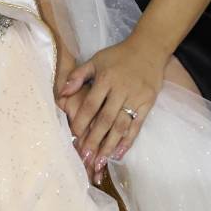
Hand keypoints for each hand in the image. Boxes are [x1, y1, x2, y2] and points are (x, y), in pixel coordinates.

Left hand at [58, 34, 169, 179]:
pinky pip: (137, 126)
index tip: (74, 137)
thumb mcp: (96, 60)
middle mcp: (120, 90)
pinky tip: (119, 153)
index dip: (82, 121)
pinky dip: (128, 141)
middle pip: (105, 119)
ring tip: (100, 162)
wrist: (149, 49)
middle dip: (94, 140)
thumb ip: (78, 76)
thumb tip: (61, 93)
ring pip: (121, 126)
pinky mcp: (147, 104)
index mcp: (105, 79)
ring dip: (110, 145)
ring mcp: (135, 98)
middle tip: (85, 158)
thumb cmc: (119, 56)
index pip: (91, 105)